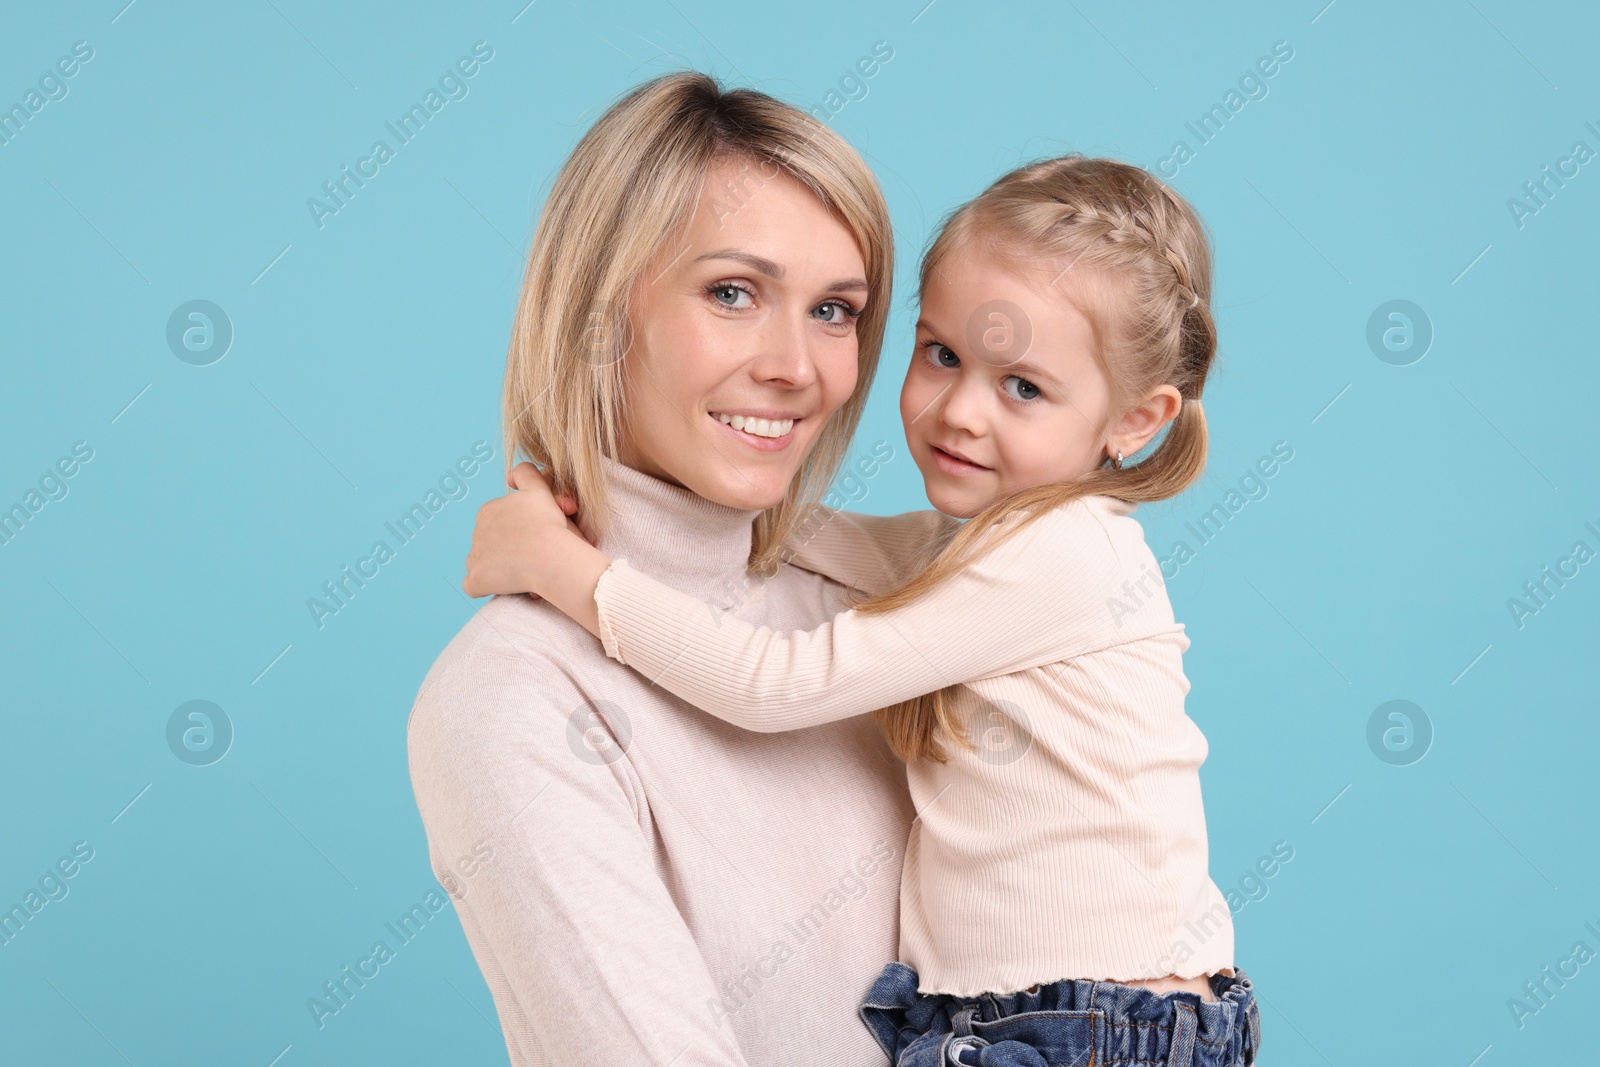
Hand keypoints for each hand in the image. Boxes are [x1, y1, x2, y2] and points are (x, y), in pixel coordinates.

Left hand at [462, 462, 589, 598]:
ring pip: (482, 563)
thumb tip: (509, 477)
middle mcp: (476, 532)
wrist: (550, 554)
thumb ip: (526, 475)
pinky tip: (504, 586)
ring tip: (522, 574)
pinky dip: (486, 586)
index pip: (498, 523)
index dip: (517, 532)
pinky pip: (473, 585)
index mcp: (488, 510)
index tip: (534, 538)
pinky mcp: (475, 580)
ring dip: (497, 569)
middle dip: (507, 551)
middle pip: (490, 544)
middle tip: (531, 558)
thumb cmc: (549, 525)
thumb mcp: (540, 490)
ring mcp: (474, 557)